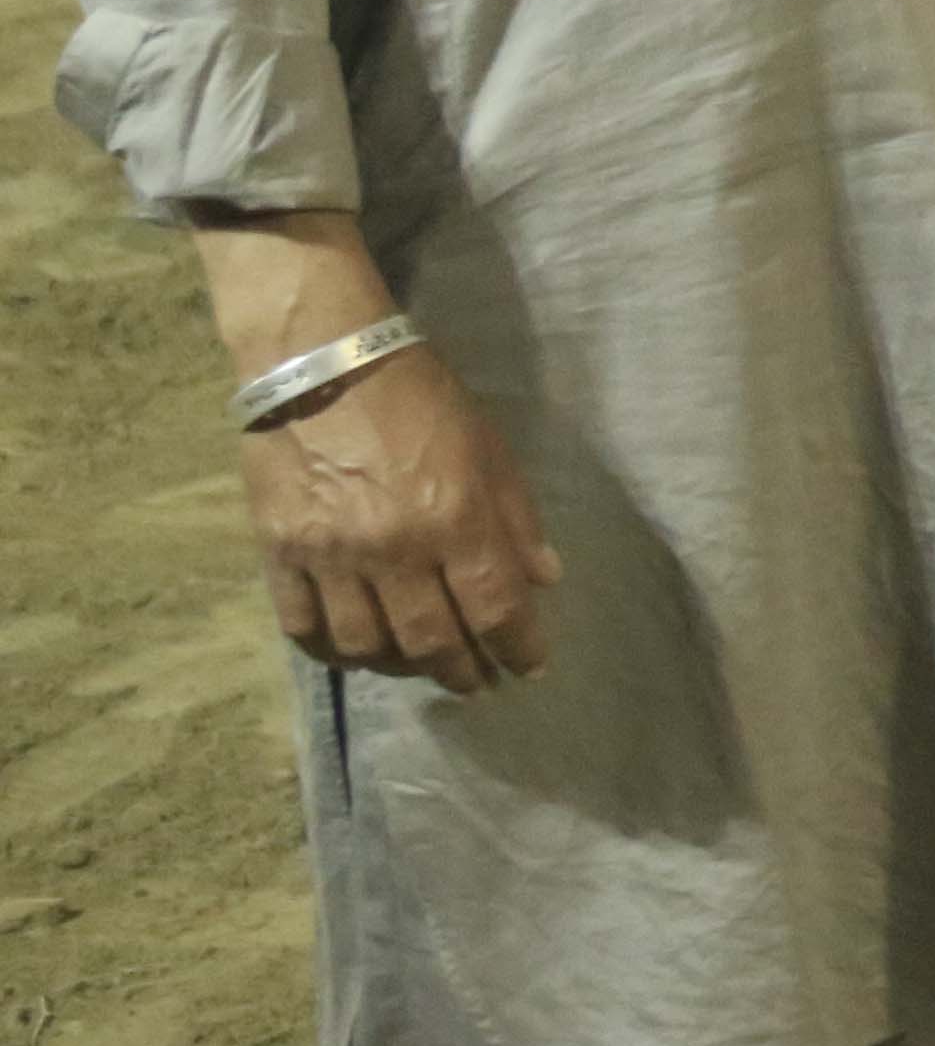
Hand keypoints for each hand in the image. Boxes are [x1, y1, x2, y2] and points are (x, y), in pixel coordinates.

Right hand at [242, 348, 562, 693]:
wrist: (321, 361)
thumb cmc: (419, 396)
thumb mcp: (488, 445)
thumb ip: (515, 516)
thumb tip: (543, 579)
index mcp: (454, 517)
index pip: (495, 608)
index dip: (518, 648)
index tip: (529, 668)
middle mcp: (393, 548)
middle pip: (430, 641)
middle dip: (462, 672)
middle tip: (478, 684)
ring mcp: (330, 556)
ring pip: (366, 646)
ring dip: (399, 668)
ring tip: (420, 666)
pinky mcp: (279, 553)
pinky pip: (303, 627)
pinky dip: (332, 650)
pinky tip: (355, 650)